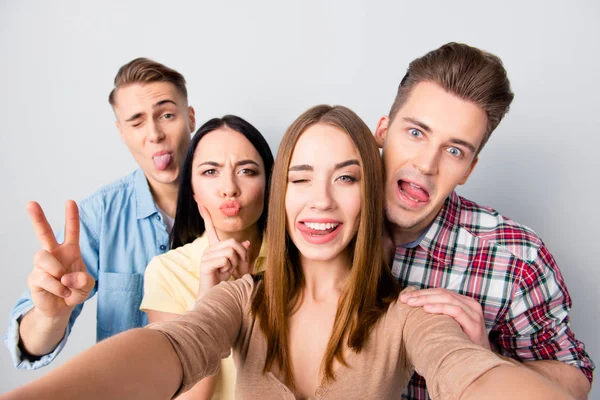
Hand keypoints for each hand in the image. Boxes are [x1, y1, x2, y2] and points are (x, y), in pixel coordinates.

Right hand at [26, 201, 94, 318]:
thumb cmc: (75, 291)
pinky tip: (62, 292)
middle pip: (44, 233)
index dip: (71, 217)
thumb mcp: (87, 285)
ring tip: (64, 282)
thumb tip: (67, 277)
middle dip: (38, 218)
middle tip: (31, 203)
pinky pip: (44, 277)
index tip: (70, 202)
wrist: (62, 308)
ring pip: (43, 257)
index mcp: (70, 251)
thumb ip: (83, 280)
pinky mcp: (34, 278)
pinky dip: (57, 287)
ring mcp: (42, 265)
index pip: (71, 231)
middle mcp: (54, 254)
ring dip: (56, 270)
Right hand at [195, 206, 249, 297]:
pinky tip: (221, 274)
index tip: (200, 203)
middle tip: (237, 266)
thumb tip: (246, 243)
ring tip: (228, 271)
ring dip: (234, 263)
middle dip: (240, 255)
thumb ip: (240, 252)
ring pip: (230, 251)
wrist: (215, 295)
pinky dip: (228, 268)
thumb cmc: (224, 281)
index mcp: (214, 247)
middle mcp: (208, 249)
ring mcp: (206, 256)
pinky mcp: (205, 264)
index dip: (206, 215)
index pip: (209, 228)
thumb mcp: (235, 264)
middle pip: (232, 242)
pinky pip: (225, 259)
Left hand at [400, 288, 490, 349]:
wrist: (480, 362)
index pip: (439, 292)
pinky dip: (439, 308)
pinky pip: (455, 311)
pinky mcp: (474, 323)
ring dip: (426, 299)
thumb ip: (438, 315)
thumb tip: (414, 308)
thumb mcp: (449, 325)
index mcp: (463, 302)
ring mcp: (473, 313)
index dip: (421, 293)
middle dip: (421, 295)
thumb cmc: (461, 343)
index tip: (405, 297)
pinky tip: (426, 309)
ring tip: (411, 303)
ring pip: (447, 298)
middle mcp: (470, 304)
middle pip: (442, 293)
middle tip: (404, 299)